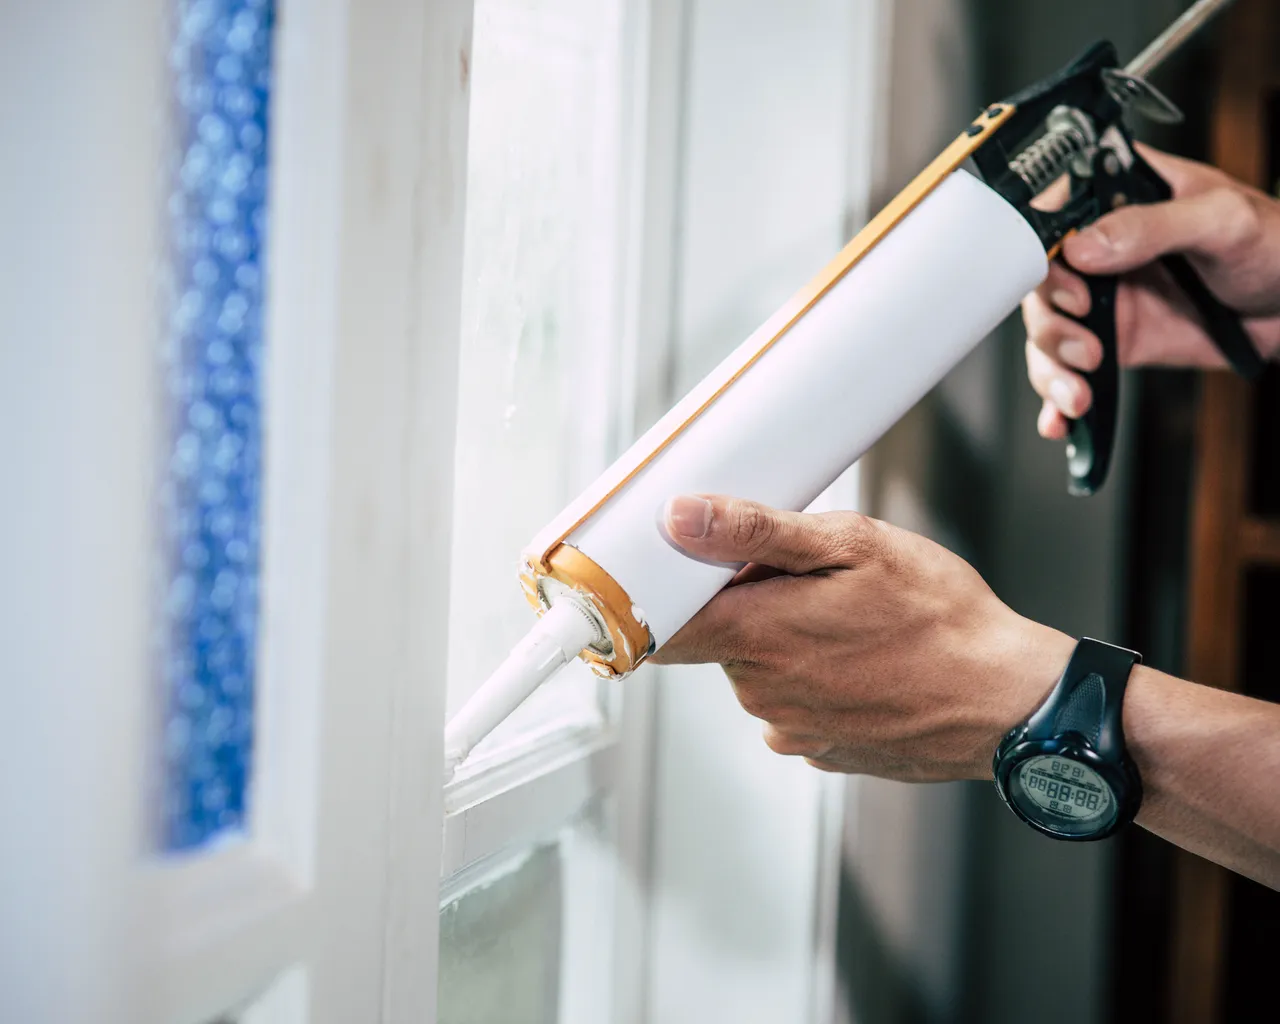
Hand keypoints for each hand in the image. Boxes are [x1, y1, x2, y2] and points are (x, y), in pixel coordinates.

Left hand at [650, 495, 1074, 780]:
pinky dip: (812, 678)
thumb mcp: (852, 544)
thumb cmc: (939, 618)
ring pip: (757, 670)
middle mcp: (761, 692)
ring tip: (848, 619)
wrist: (1008, 702)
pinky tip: (861, 659)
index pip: (659, 625)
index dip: (664, 592)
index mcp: (757, 635)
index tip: (682, 569)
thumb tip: (680, 518)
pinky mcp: (819, 749)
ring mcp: (790, 728)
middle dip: (746, 605)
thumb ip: (755, 532)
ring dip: (783, 640)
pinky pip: (792, 703)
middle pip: (717, 639)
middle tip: (808, 579)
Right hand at [1023, 145, 1279, 439]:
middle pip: (1037, 282)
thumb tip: (1082, 248)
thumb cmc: (1273, 243)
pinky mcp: (1111, 340)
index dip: (1043, 249)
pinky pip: (1068, 369)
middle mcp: (1097, 246)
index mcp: (1117, 196)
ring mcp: (1100, 297)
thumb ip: (1152, 226)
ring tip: (1080, 391)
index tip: (1071, 280)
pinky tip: (1060, 417)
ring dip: (1052, 368)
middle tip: (1086, 345)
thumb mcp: (1221, 220)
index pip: (1052, 212)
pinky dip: (1056, 398)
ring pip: (1046, 332)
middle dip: (1051, 323)